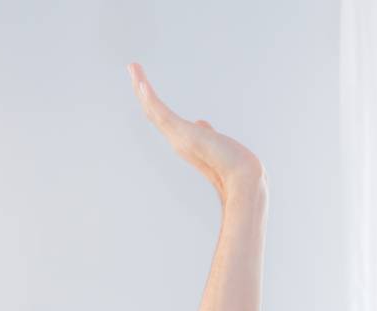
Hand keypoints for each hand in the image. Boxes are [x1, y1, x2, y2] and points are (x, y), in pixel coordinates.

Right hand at [127, 62, 265, 203]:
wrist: (243, 178)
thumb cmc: (236, 165)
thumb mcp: (218, 144)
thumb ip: (208, 134)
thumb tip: (202, 124)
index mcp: (185, 142)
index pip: (164, 118)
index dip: (152, 102)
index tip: (145, 87)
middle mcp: (178, 141)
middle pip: (153, 112)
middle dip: (142, 91)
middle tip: (134, 68)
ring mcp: (178, 138)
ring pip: (153, 109)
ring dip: (141, 86)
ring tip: (133, 66)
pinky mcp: (183, 134)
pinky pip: (161, 112)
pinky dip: (150, 97)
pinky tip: (142, 83)